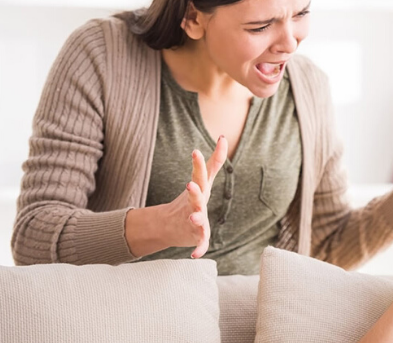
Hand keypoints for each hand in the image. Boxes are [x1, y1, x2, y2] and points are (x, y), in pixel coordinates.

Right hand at [163, 136, 227, 257]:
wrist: (169, 226)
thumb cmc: (192, 200)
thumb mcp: (204, 180)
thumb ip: (215, 160)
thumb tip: (223, 137)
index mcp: (198, 189)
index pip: (199, 175)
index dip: (198, 164)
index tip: (195, 152)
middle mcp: (194, 203)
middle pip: (196, 197)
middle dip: (194, 192)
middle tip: (190, 185)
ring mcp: (193, 220)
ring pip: (196, 220)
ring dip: (195, 219)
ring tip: (194, 218)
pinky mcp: (195, 236)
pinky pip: (199, 243)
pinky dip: (199, 248)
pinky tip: (196, 255)